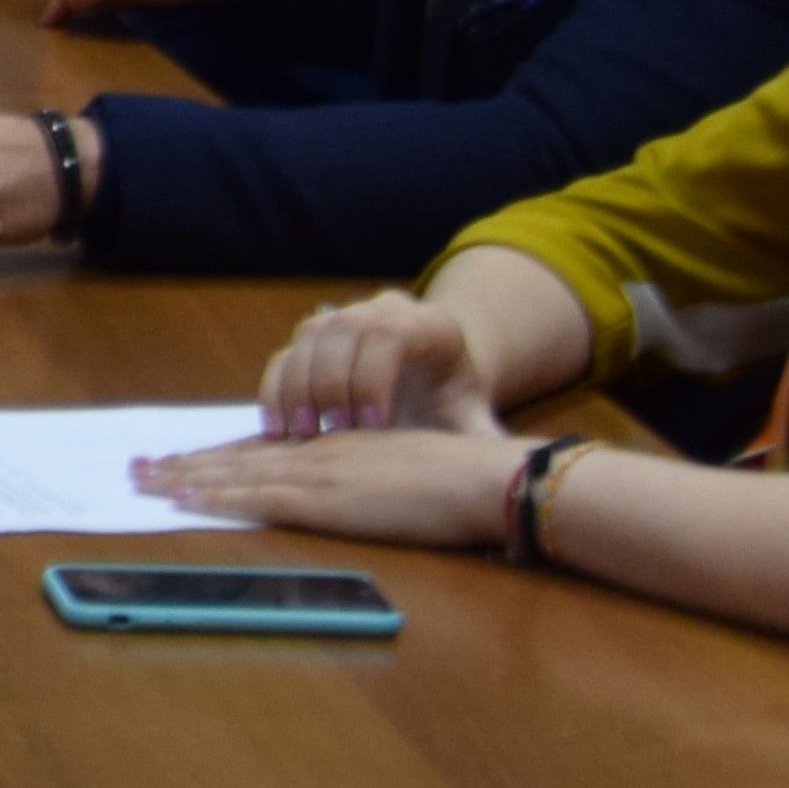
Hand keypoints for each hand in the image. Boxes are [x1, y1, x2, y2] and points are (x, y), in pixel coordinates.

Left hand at [134, 420, 516, 548]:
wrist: (484, 478)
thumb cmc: (457, 482)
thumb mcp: (401, 472)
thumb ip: (370, 479)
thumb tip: (353, 494)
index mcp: (336, 448)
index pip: (264, 450)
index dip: (219, 455)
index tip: (181, 460)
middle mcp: (319, 454)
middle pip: (238, 456)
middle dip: (186, 463)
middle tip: (139, 467)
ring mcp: (320, 474)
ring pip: (238, 472)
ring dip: (187, 477)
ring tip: (144, 480)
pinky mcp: (327, 500)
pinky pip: (260, 497)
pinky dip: (220, 497)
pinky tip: (188, 499)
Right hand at [258, 287, 504, 439]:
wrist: (433, 377)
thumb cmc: (452, 405)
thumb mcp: (472, 420)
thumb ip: (483, 442)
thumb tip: (513, 477)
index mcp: (430, 326)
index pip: (391, 333)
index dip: (375, 377)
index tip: (374, 428)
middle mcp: (383, 310)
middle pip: (343, 329)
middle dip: (332, 384)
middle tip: (332, 434)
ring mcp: (344, 318)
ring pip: (309, 336)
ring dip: (298, 387)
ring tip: (301, 435)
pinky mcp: (313, 339)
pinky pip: (284, 353)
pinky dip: (276, 390)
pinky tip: (279, 431)